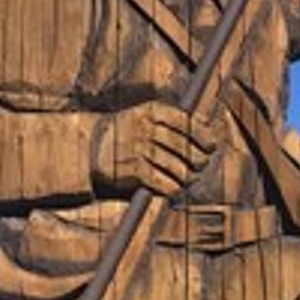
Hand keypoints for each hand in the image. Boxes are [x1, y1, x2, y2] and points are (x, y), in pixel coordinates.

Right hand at [92, 101, 214, 197]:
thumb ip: (171, 122)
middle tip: (201, 165)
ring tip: (188, 179)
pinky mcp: (133, 171)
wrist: (87, 146)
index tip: (211, 145)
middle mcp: (146, 128)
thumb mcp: (144, 116)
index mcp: (151, 111)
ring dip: (187, 177)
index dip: (204, 136)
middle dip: (199, 159)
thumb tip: (207, 133)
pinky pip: (164, 183)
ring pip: (178, 168)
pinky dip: (173, 188)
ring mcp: (139, 150)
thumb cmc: (125, 132)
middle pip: (186, 147)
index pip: (187, 123)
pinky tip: (174, 188)